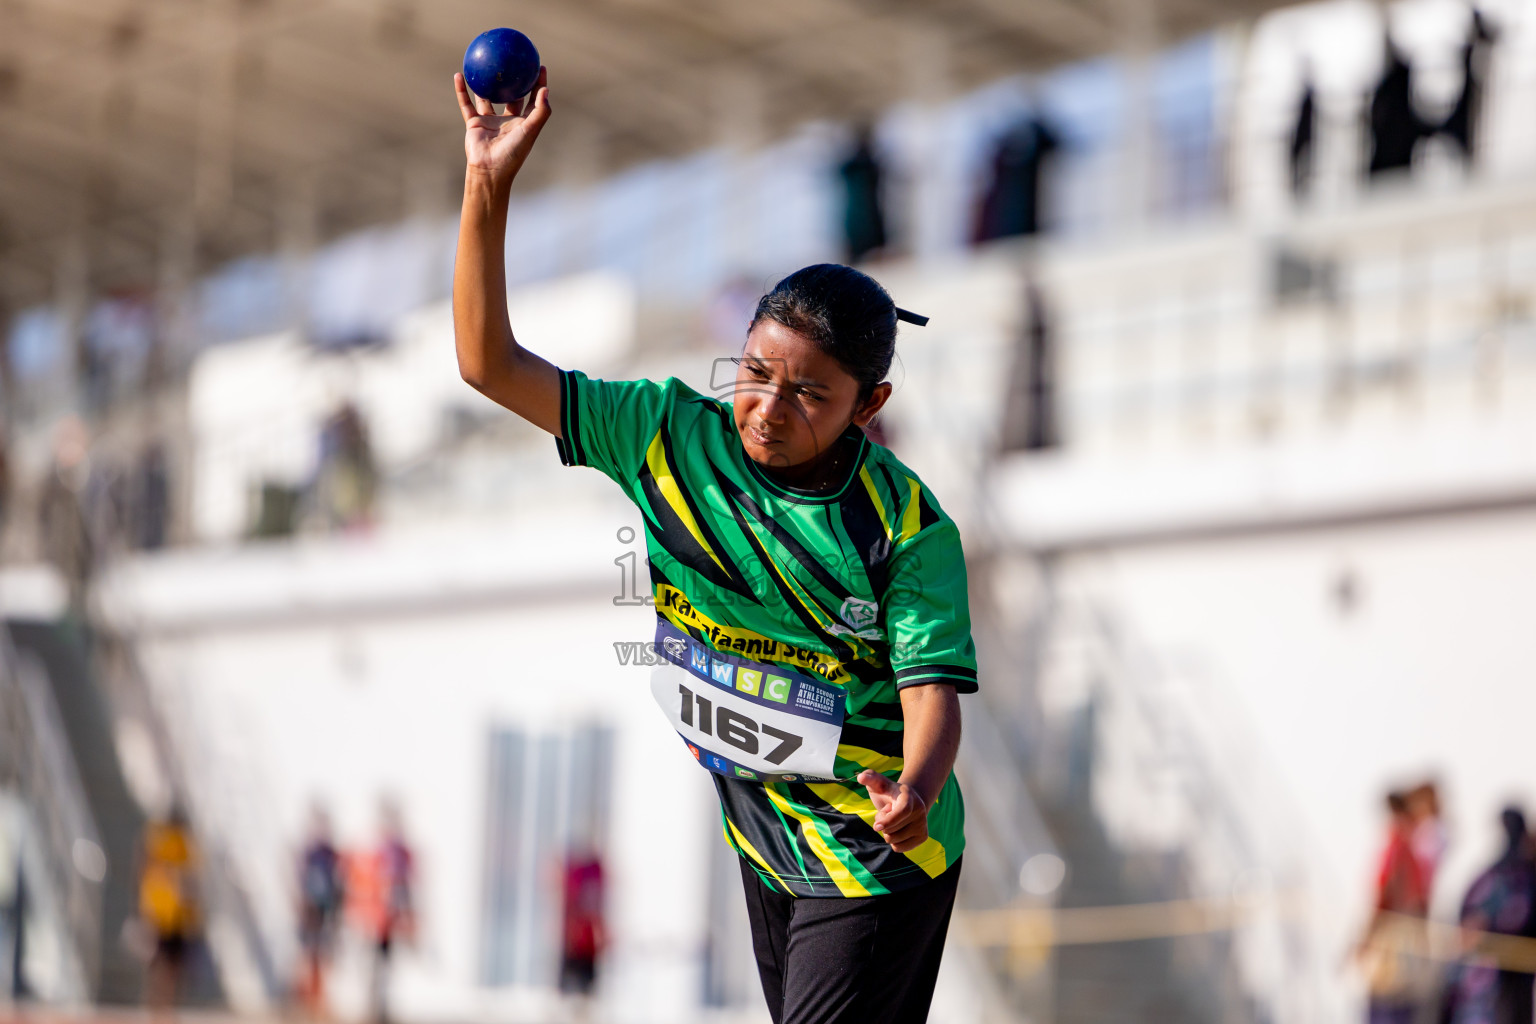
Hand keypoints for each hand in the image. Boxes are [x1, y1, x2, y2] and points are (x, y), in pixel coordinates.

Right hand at [455, 67, 550, 184]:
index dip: (538, 84)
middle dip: (513, 81)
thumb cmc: (513, 153)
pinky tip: (459, 75)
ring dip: (484, 83)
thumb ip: (540, 111)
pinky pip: (466, 103)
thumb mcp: (530, 131)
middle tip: (513, 60)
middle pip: (511, 96)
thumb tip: (545, 89)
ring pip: (486, 98)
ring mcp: (490, 121)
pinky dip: (462, 90)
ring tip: (484, 64)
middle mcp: (507, 121)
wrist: (490, 170)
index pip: (533, 99)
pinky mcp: (474, 123)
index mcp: (523, 123)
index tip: (539, 66)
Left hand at [859, 770, 928, 851]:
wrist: (910, 801)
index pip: (902, 812)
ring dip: (888, 833)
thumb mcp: (879, 784)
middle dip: (883, 825)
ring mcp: (923, 824)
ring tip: (894, 820)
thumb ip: (870, 778)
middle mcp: (920, 810)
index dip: (889, 821)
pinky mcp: (923, 837)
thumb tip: (861, 777)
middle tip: (888, 812)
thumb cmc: (889, 792)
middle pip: (892, 831)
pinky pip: (899, 848)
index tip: (876, 826)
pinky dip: (894, 842)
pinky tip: (898, 829)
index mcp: (909, 797)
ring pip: (894, 841)